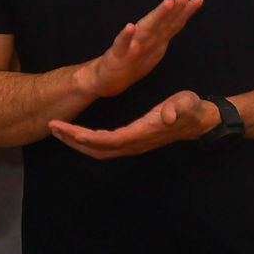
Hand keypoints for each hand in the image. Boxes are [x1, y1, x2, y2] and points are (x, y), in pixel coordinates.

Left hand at [48, 90, 223, 157]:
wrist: (201, 121)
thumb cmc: (192, 109)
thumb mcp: (187, 103)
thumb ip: (178, 108)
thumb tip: (167, 116)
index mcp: (142, 133)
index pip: (107, 140)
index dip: (84, 136)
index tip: (65, 127)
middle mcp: (134, 143)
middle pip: (97, 149)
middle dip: (72, 140)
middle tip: (51, 126)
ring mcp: (133, 145)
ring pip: (99, 150)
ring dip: (77, 142)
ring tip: (58, 130)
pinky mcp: (132, 141)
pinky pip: (105, 146)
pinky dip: (87, 141)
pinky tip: (76, 133)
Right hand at [65, 0, 201, 111]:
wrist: (107, 79)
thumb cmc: (132, 60)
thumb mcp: (155, 47)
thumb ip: (166, 32)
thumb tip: (182, 16)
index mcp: (156, 38)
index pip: (174, 23)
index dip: (185, 11)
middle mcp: (145, 38)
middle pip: (162, 22)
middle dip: (175, 9)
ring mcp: (131, 46)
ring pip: (146, 29)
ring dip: (158, 16)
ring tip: (168, 3)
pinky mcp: (117, 55)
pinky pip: (122, 45)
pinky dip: (126, 36)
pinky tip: (130, 27)